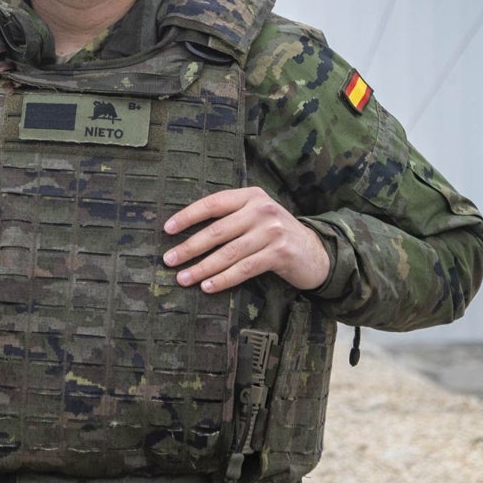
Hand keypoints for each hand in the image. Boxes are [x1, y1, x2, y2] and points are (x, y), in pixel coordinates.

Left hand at [162, 187, 330, 292]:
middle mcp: (261, 209)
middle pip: (217, 231)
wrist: (315, 251)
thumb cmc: (274, 234)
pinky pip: (244, 268)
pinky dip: (224, 279)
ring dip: (202, 268)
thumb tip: (186, 233)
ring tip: (183, 278)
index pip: (212, 203)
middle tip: (169, 260)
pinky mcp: (280, 253)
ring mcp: (272, 231)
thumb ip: (229, 217)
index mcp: (250, 196)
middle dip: (189, 247)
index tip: (167, 229)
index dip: (188, 216)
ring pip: (228, 253)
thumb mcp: (254, 216)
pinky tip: (208, 287)